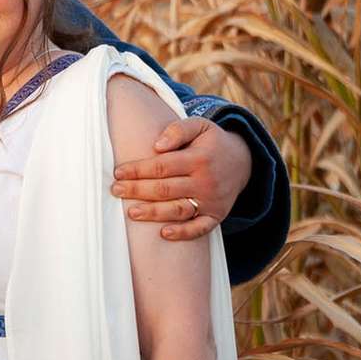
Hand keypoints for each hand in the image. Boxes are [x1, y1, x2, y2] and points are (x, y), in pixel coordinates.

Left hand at [111, 117, 252, 240]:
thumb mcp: (200, 126)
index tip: (118, 173)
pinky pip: (200, 228)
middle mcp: (206, 181)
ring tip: (131, 212)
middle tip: (116, 190)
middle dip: (138, 190)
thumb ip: (178, 130)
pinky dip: (183, 233)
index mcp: (199, 158)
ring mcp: (212, 201)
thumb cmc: (212, 142)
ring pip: (179, 210)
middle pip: (166, 189)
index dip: (138, 170)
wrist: (244, 161)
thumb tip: (156, 146)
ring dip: (154, 213)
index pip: (162, 166)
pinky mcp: (217, 215)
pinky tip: (164, 233)